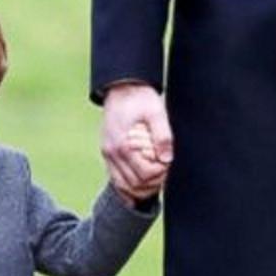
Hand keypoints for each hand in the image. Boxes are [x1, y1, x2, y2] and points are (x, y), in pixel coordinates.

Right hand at [101, 84, 172, 201]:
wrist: (122, 87)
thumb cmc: (140, 98)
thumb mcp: (156, 112)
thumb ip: (163, 135)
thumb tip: (167, 159)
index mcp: (123, 145)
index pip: (144, 174)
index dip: (160, 174)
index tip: (168, 163)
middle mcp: (112, 153)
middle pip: (134, 184)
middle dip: (152, 183)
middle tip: (165, 172)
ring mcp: (107, 154)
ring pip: (122, 186)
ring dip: (141, 188)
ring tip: (156, 178)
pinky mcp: (107, 153)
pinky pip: (115, 178)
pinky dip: (128, 185)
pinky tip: (141, 183)